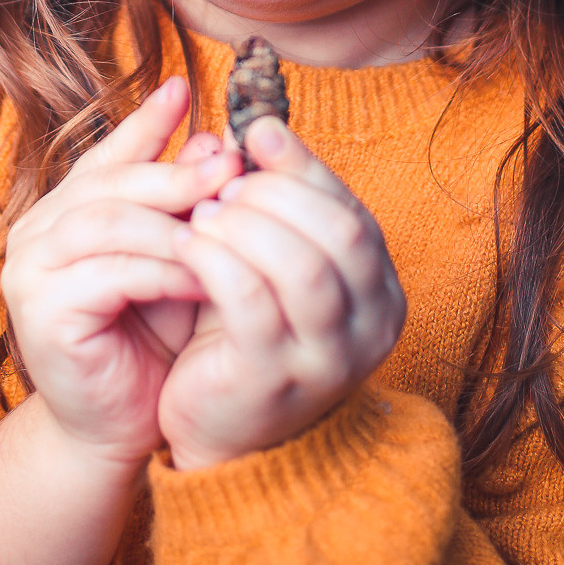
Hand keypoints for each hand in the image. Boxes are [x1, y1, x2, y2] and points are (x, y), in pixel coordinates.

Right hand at [0, 77, 240, 472]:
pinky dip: (162, 270)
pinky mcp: (40, 312)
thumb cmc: (155, 337)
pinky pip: (110, 274)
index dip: (146, 121)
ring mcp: (30, 270)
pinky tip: (203, 276)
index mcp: (67, 210)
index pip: (108, 153)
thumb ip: (187, 205)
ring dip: (173, 221)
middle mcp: (38, 230)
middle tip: (233, 165)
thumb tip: (217, 141)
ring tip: (226, 223)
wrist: (122, 425)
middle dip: (177, 173)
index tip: (186, 86)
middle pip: (110, 182)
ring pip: (109, 221)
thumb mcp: (180, 256)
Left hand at [159, 117, 406, 470]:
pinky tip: (186, 244)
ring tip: (203, 212)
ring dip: (247, 226)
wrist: (222, 438)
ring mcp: (328, 359)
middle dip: (276, 194)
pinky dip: (217, 261)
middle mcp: (371, 325)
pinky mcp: (274, 381)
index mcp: (378, 289)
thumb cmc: (245, 336)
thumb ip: (274, 203)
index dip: (303, 166)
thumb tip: (254, 126)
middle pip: (340, 233)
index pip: (353, 211)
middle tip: (223, 181)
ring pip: (301, 268)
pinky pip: (251, 305)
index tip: (256, 133)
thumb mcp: (273, 265)